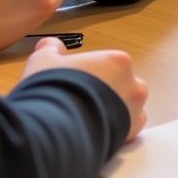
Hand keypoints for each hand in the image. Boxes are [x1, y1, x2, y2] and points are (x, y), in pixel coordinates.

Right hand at [20, 38, 148, 141]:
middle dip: (106, 91)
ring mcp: (134, 109)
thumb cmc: (52, 92)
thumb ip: (50, 50)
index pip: (110, 63)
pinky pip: (128, 129)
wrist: (52, 131)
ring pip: (129, 107)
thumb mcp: (43, 62)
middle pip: (123, 84)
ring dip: (114, 110)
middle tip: (82, 101)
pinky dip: (116, 130)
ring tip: (88, 118)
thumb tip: (50, 44)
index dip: (91, 74)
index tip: (77, 82)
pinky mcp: (129, 133)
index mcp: (117, 61)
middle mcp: (132, 84)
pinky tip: (96, 132)